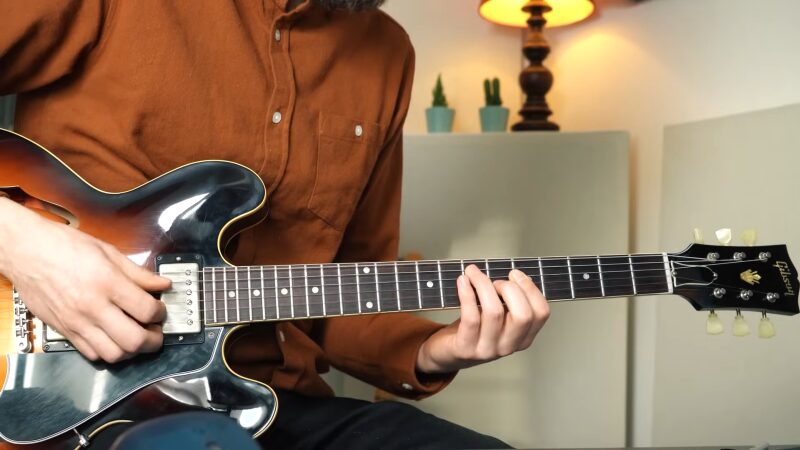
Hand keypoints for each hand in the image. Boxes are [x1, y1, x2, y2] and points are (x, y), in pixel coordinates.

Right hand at [0, 198, 169, 362]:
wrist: (26, 251)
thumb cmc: (64, 246)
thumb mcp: (108, 251)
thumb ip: (138, 273)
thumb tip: (162, 284)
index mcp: (107, 282)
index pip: (146, 310)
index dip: (161, 313)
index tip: (161, 310)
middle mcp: (92, 306)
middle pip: (134, 340)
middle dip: (153, 340)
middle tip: (157, 332)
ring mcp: (77, 322)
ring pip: (114, 354)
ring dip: (132, 351)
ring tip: (137, 338)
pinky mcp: (64, 330)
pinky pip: (91, 354)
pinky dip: (108, 352)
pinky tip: (114, 339)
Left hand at [416, 265, 549, 373]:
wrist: (447, 354)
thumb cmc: (473, 330)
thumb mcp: (498, 317)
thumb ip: (510, 302)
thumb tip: (520, 277)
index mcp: (523, 338)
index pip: (541, 313)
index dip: (530, 289)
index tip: (515, 274)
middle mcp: (509, 346)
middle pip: (523, 315)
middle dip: (510, 289)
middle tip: (495, 281)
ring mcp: (488, 350)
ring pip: (494, 312)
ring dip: (484, 285)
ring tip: (474, 274)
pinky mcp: (465, 348)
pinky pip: (470, 317)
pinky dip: (467, 293)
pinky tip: (463, 281)